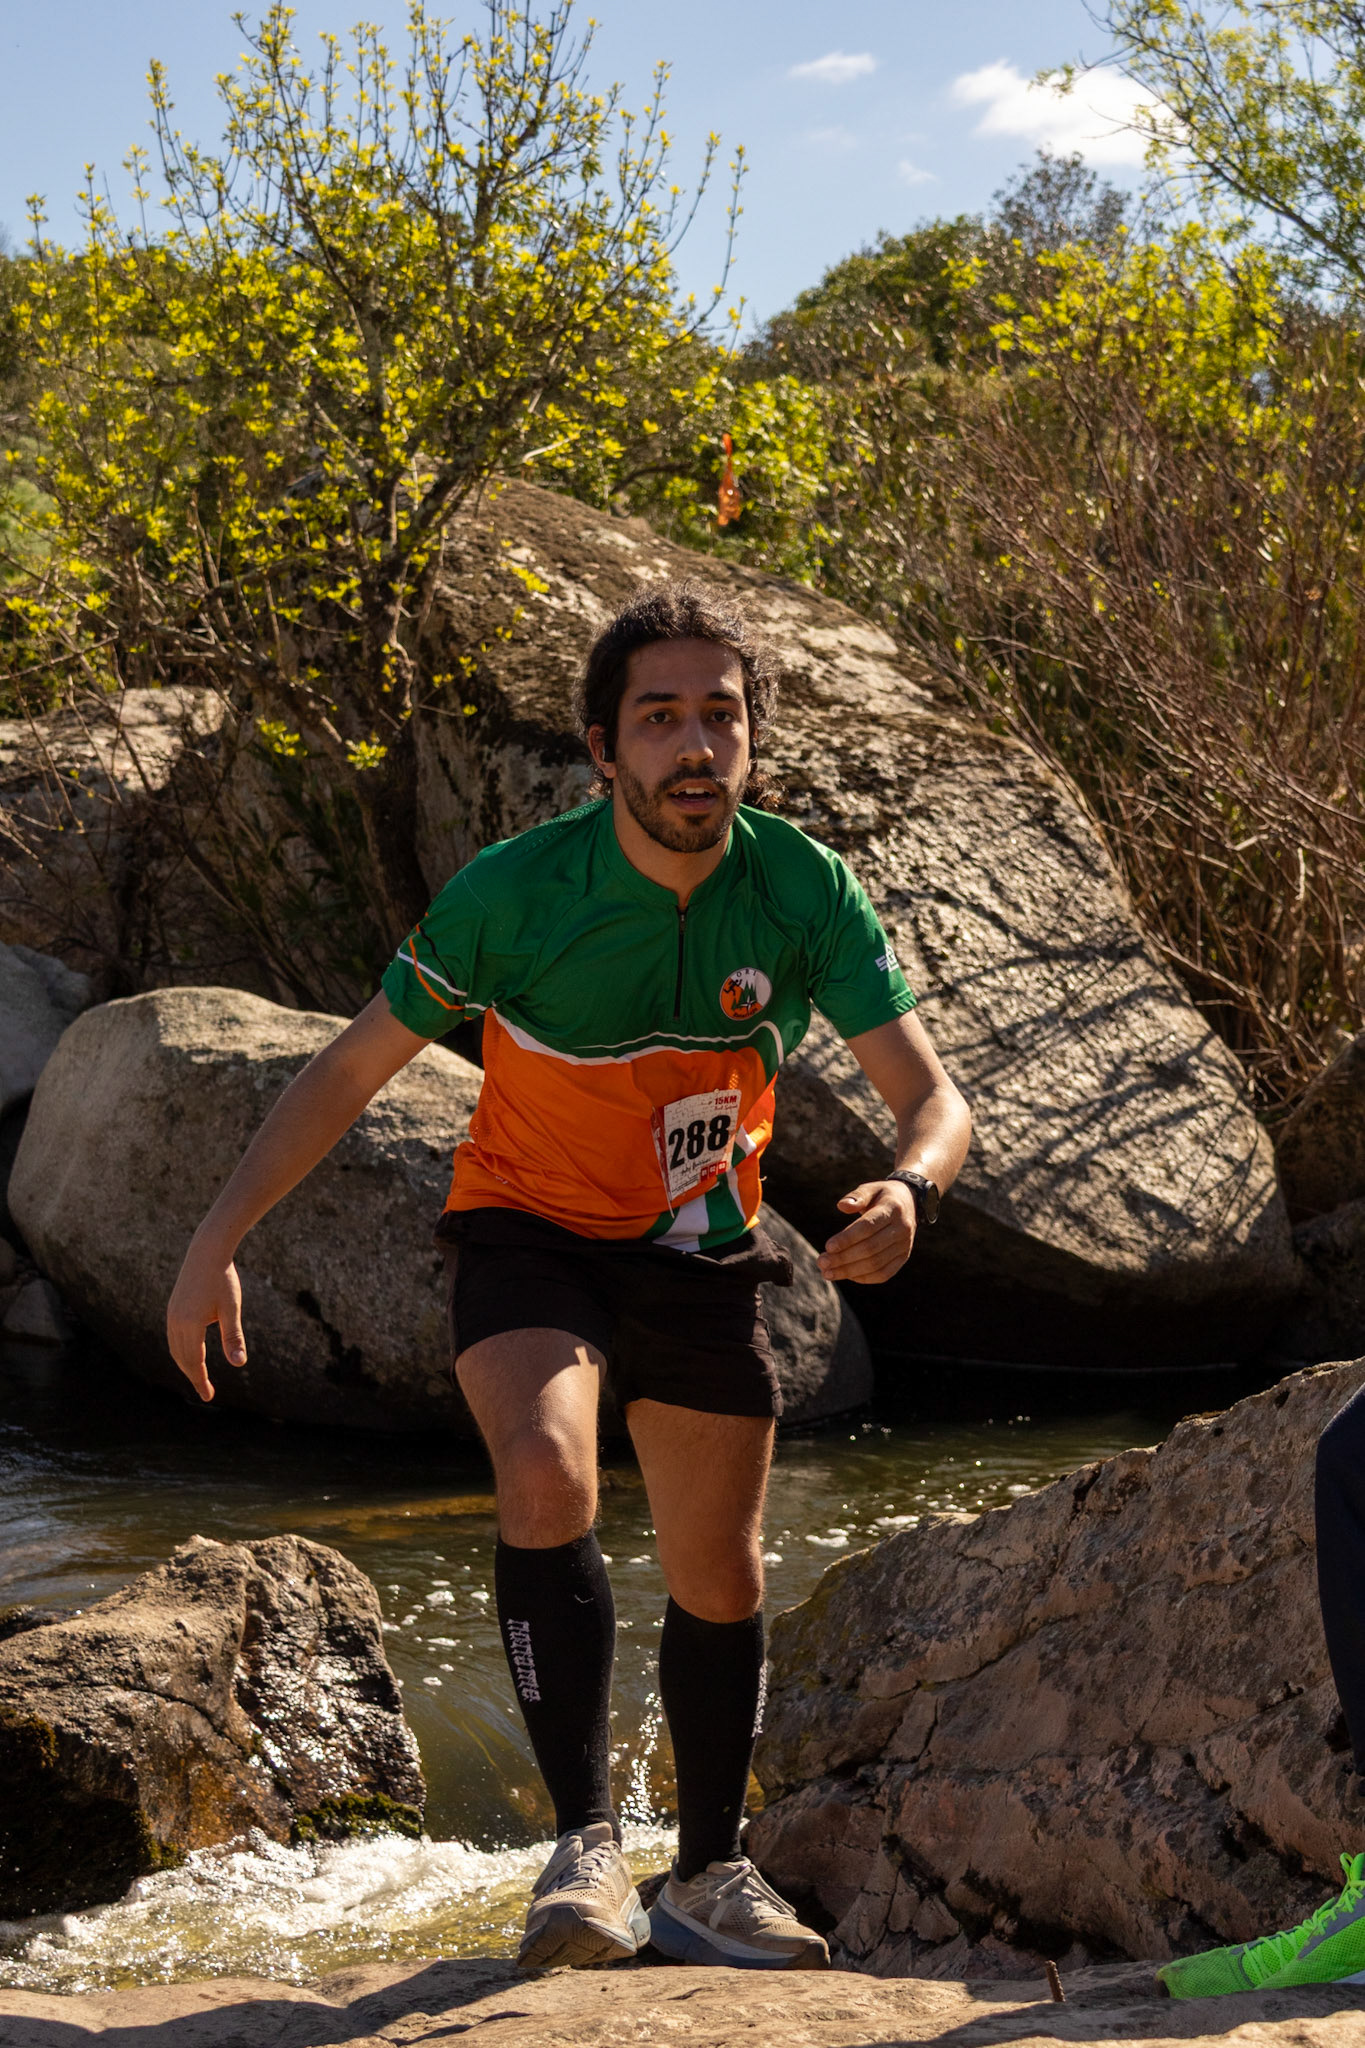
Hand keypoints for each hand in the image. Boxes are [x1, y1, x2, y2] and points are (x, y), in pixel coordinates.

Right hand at [166, 1239, 246, 1402]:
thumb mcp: (232, 1309)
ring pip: (175, 1348)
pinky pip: (173, 1337)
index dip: (200, 1381)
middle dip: (193, 1376)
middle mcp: (176, 1322)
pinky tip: (191, 1353)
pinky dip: (181, 1351)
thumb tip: (239, 1364)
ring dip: (186, 1365)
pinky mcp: (173, 1307)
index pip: (194, 1362)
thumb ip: (233, 1337)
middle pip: (182, 1359)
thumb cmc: (223, 1279)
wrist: (207, 1251)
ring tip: (198, 1376)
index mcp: (190, 1324)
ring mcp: (172, 1314)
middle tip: (206, 1392)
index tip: (208, 1396)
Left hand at [818, 1180, 917, 1284]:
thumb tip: (842, 1206)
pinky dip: (863, 1278)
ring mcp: (904, 1245)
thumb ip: (856, 1196)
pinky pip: (883, 1274)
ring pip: (876, 1264)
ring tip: (828, 1272)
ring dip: (849, 1271)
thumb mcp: (871, 1189)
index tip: (828, 1246)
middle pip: (870, 1248)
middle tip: (822, 1262)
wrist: (910, 1203)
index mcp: (893, 1209)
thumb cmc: (882, 1196)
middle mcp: (902, 1229)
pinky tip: (846, 1275)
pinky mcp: (903, 1257)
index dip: (847, 1238)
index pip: (868, 1227)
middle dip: (843, 1258)